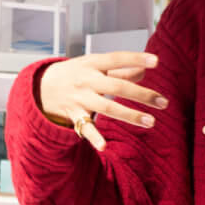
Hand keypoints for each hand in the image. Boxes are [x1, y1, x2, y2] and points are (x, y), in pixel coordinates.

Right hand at [36, 51, 166, 150]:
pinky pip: (85, 127)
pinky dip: (94, 137)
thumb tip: (144, 69)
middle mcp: (86, 80)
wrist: (40, 86)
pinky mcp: (73, 115)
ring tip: (150, 122)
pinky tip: (104, 146)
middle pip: (117, 86)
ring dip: (130, 115)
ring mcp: (80, 98)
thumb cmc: (74, 74)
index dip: (135, 58)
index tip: (156, 61)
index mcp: (92, 64)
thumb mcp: (93, 66)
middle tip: (163, 102)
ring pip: (107, 107)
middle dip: (142, 95)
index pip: (116, 58)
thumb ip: (119, 69)